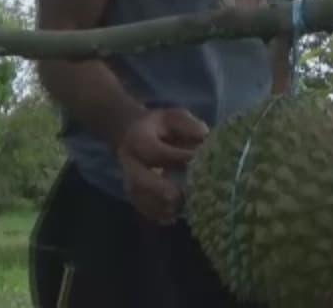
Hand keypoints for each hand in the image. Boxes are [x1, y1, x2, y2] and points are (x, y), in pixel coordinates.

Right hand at [115, 107, 208, 224]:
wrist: (134, 135)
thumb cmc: (160, 127)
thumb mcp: (174, 117)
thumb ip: (188, 125)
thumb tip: (204, 136)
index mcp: (138, 139)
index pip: (155, 152)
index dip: (178, 157)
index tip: (199, 159)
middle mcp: (128, 162)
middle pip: (139, 181)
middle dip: (161, 190)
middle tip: (182, 196)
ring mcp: (129, 181)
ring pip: (141, 199)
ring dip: (162, 206)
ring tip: (184, 206)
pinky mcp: (134, 196)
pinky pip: (144, 209)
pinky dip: (160, 215)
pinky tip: (176, 214)